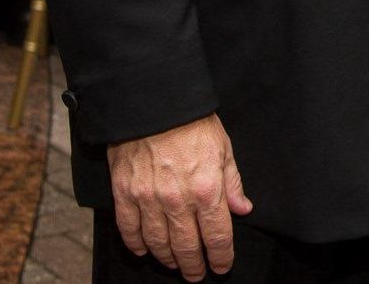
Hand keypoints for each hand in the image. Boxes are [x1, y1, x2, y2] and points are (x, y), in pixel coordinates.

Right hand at [107, 113, 252, 280]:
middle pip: (187, 248)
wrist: (155, 101)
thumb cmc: (193, 121)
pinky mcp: (125, 194)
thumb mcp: (223, 147)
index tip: (222, 266)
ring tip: (176, 264)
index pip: (217, 236)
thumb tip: (242, 209)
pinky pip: (130, 231)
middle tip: (197, 274)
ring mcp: (149, 199)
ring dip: (169, 259)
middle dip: (195, 266)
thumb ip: (232, 182)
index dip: (221, 257)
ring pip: (159, 245)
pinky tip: (145, 250)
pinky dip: (137, 245)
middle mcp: (178, 200)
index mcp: (207, 188)